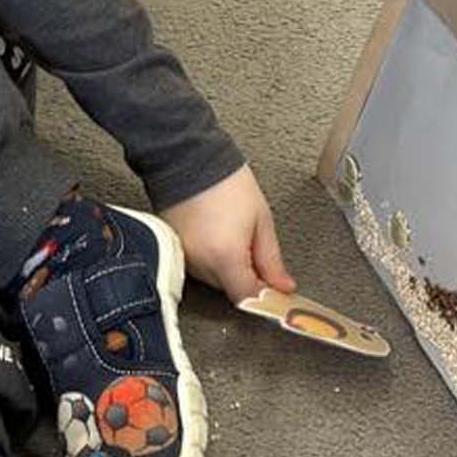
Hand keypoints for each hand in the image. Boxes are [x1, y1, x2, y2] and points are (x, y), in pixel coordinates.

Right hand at [160, 164, 294, 304]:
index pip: (247, 298)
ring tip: (231, 231)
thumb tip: (283, 286)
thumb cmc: (225, 181)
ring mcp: (183, 257)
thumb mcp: (261, 220)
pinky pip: (197, 264)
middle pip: (230, 289)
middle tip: (254, 246)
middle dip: (246, 275)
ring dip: (227, 265)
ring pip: (213, 278)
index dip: (264, 298)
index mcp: (225, 257)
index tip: (275, 290)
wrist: (187, 157)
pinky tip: (214, 231)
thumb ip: (272, 259)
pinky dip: (210, 256)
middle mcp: (200, 264)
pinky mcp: (173, 247)